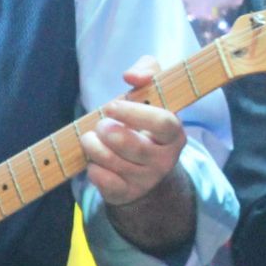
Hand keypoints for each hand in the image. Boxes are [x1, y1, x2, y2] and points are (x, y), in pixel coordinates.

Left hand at [83, 56, 189, 206]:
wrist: (145, 165)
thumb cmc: (145, 120)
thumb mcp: (152, 91)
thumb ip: (147, 72)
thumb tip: (131, 77)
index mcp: (175, 134)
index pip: (163, 123)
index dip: (134, 113)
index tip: (111, 106)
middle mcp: (165, 160)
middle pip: (135, 147)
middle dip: (109, 132)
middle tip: (99, 125)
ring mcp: (147, 180)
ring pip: (115, 164)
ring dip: (94, 148)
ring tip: (90, 138)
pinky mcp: (127, 194)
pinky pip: (105, 182)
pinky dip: (93, 169)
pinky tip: (94, 160)